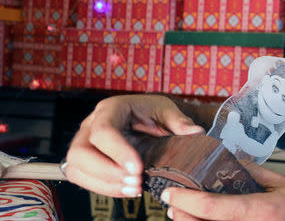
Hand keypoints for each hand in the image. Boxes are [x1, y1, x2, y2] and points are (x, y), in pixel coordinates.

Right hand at [64, 95, 204, 197]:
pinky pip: (81, 178)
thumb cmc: (154, 112)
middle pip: (79, 152)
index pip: (104, 131)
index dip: (118, 152)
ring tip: (133, 189)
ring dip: (104, 184)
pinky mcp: (86, 159)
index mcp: (111, 108)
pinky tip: (127, 190)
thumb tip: (195, 132)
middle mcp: (92, 123)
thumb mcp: (168, 110)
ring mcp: (85, 142)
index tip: (138, 169)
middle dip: (106, 172)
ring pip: (76, 167)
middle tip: (135, 182)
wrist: (147, 118)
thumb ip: (179, 121)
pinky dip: (103, 188)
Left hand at [161, 162, 284, 220]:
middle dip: (184, 217)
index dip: (187, 201)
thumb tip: (230, 162)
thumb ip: (253, 172)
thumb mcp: (282, 183)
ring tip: (183, 214)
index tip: (170, 194)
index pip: (214, 208)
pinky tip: (206, 220)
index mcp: (260, 210)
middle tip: (173, 204)